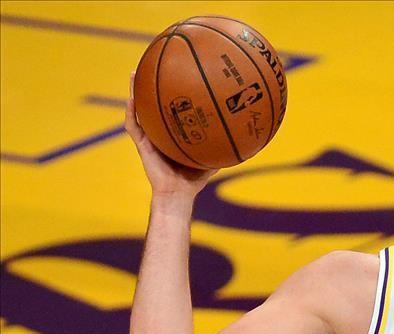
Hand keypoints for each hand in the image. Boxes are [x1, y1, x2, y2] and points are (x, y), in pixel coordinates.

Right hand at [125, 73, 216, 196]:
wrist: (178, 194)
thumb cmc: (195, 180)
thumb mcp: (213, 158)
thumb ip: (223, 145)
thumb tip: (246, 136)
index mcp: (173, 132)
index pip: (171, 107)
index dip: (171, 91)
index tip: (175, 73)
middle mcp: (159, 131)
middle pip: (153, 103)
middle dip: (151, 84)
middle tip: (152, 63)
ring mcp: (149, 136)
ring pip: (138, 109)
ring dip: (135, 91)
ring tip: (133, 73)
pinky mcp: (141, 144)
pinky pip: (133, 125)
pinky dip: (132, 112)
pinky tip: (132, 98)